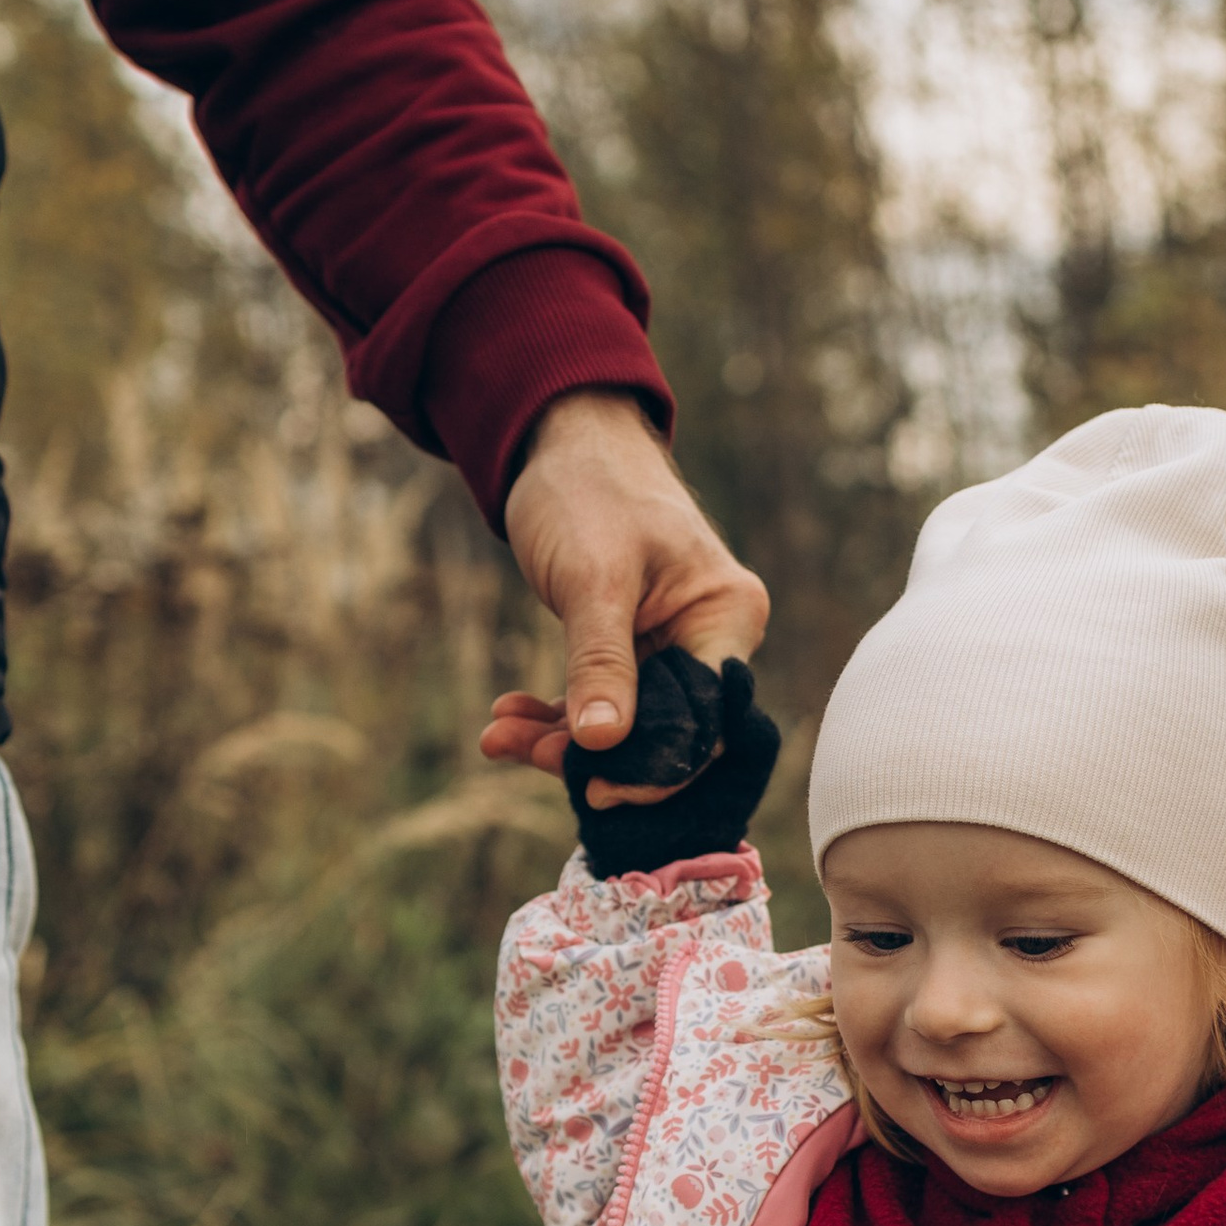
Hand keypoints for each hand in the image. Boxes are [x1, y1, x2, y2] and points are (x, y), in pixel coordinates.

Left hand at [488, 393, 769, 796]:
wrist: (562, 440)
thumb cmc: (589, 491)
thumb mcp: (593, 578)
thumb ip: (601, 662)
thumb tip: (604, 746)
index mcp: (728, 617)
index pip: (704, 721)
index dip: (651, 766)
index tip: (588, 784)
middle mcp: (713, 638)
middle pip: (666, 734)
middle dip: (593, 754)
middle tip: (521, 752)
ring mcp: (674, 646)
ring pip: (626, 725)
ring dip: (560, 738)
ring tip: (498, 735)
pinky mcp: (634, 650)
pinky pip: (601, 701)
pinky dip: (555, 715)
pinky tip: (505, 719)